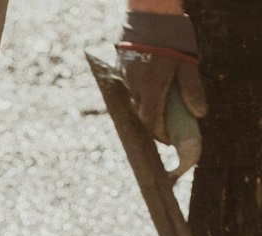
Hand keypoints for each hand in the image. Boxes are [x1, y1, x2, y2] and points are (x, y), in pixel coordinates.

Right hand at [116, 6, 206, 143]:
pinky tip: (149, 89)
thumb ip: (192, 89)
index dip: (160, 134)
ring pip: (135, 101)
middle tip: (167, 126)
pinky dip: (140, 94)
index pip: (151, 122)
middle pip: (142, 115)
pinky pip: (129, 89)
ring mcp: (124, 77)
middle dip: (154, 124)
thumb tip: (199, 113)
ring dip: (147, 107)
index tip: (170, 138)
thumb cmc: (173, 34)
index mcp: (151, 86)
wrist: (150, 9)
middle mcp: (134, 85)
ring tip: (160, 105)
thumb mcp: (188, 61)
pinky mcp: (119, 68)